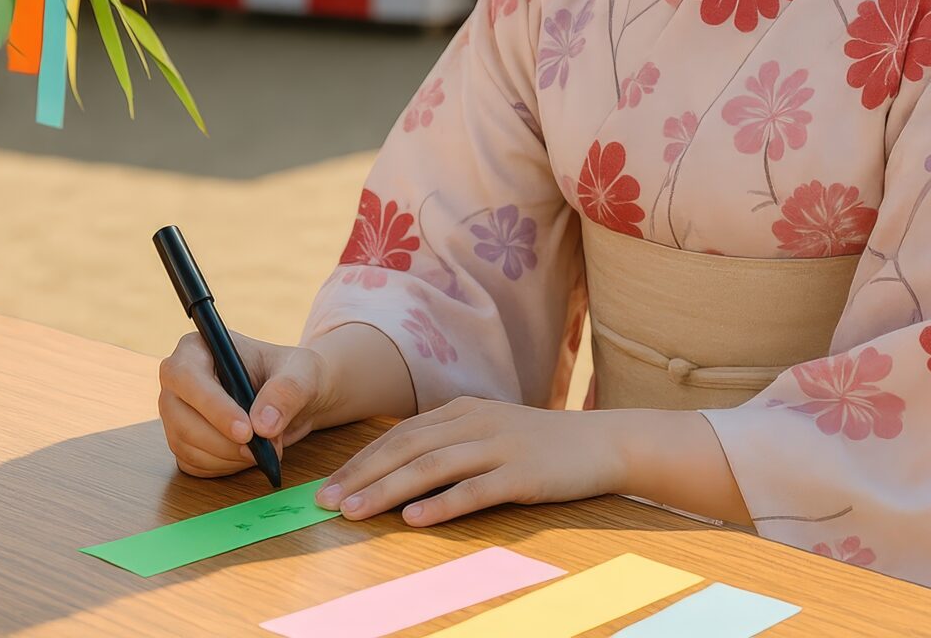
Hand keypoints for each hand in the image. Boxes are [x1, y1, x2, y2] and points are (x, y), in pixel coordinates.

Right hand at [157, 331, 334, 477]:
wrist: (295, 399)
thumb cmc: (294, 374)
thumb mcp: (303, 372)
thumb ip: (287, 391)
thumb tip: (263, 424)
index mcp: (197, 348)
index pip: (186, 376)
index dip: (213, 406)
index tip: (246, 430)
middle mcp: (179, 381)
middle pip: (180, 417)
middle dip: (223, 441)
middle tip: (262, 447)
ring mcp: (177, 414)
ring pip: (185, 445)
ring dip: (228, 456)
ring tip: (266, 446)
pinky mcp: (184, 442)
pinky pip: (194, 464)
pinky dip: (224, 467)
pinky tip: (249, 455)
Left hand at [314, 397, 623, 527]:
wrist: (604, 442)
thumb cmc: (543, 444)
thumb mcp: (492, 432)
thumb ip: (451, 444)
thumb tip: (402, 476)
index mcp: (463, 411)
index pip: (400, 436)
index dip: (361, 460)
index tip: (329, 486)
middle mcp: (475, 422)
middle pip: (406, 448)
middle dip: (362, 476)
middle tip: (326, 501)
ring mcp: (499, 446)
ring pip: (432, 466)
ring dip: (388, 490)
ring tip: (355, 511)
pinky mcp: (522, 474)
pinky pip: (475, 489)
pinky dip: (442, 504)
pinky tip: (415, 518)